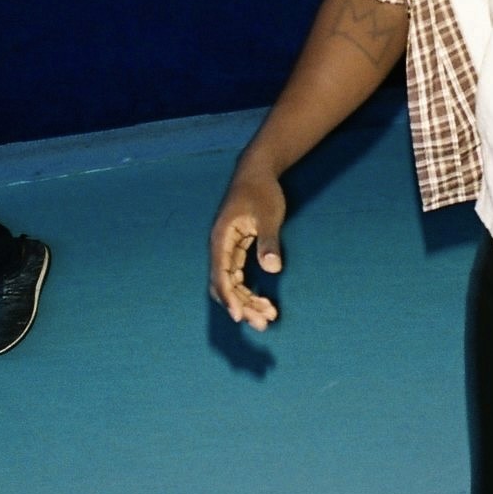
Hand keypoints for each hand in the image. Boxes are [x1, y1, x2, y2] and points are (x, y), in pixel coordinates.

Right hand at [209, 170, 286, 331]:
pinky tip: (264, 302)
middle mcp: (220, 246)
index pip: (220, 274)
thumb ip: (268, 241)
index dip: (229, 297)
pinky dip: (249, 291)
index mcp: (221, 237)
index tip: (240, 316)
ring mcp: (226, 249)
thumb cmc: (262, 190)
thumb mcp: (268, 214)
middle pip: (224, 284)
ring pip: (231, 284)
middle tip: (263, 322)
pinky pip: (237, 277)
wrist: (257, 171)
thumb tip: (273, 269)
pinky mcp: (236, 250)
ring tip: (268, 317)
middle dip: (241, 305)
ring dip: (246, 302)